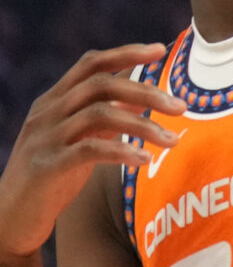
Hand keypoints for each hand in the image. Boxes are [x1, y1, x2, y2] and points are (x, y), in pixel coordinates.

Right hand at [0, 46, 179, 260]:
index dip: (125, 52)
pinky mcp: (47, 166)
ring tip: (173, 140)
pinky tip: (145, 160)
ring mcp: (44, 138)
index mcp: (54, 101)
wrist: (11, 217)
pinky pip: (89, 150)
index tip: (160, 49)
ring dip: (143, 125)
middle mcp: (47, 113)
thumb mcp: (81, 138)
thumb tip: (146, 94)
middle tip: (182, 107)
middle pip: (100, 84)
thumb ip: (108, 114)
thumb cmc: (54, 175)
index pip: (90, 63)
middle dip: (146, 91)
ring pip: (99, 114)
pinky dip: (122, 151)